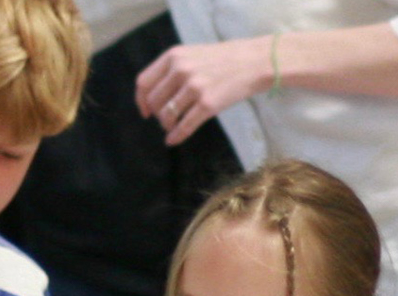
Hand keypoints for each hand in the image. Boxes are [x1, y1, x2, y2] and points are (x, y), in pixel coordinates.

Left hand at [136, 36, 274, 145]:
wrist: (256, 61)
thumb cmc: (224, 59)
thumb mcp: (193, 54)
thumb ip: (173, 69)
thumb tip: (152, 95)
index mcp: (173, 56)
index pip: (143, 82)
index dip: (141, 100)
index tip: (145, 111)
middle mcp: (180, 70)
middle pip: (153, 101)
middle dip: (157, 114)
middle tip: (165, 119)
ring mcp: (194, 87)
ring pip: (166, 115)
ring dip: (167, 125)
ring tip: (173, 126)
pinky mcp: (208, 103)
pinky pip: (184, 126)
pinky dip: (176, 136)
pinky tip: (173, 140)